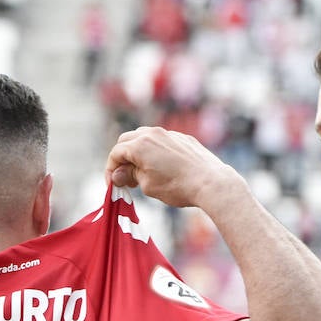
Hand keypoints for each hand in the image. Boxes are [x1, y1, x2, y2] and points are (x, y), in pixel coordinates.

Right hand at [104, 127, 242, 210]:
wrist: (209, 182)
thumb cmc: (177, 187)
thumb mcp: (147, 185)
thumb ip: (130, 176)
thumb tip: (118, 174)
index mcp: (140, 145)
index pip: (115, 153)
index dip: (110, 169)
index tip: (112, 184)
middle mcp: (152, 134)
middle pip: (127, 140)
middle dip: (122, 158)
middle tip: (124, 177)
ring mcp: (169, 134)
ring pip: (145, 137)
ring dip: (137, 152)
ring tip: (141, 171)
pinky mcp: (183, 138)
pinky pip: (162, 141)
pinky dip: (155, 151)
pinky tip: (161, 167)